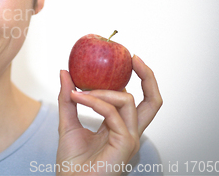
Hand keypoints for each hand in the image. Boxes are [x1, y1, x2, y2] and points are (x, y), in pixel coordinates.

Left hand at [56, 55, 161, 175]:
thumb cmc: (71, 162)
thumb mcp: (67, 123)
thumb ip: (68, 99)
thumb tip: (64, 72)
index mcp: (121, 128)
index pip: (139, 101)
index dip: (139, 79)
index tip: (128, 59)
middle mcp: (130, 132)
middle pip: (153, 102)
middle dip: (148, 76)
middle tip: (133, 57)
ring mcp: (130, 139)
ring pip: (127, 101)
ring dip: (101, 90)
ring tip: (78, 92)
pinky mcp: (125, 144)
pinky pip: (112, 114)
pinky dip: (94, 101)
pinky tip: (77, 97)